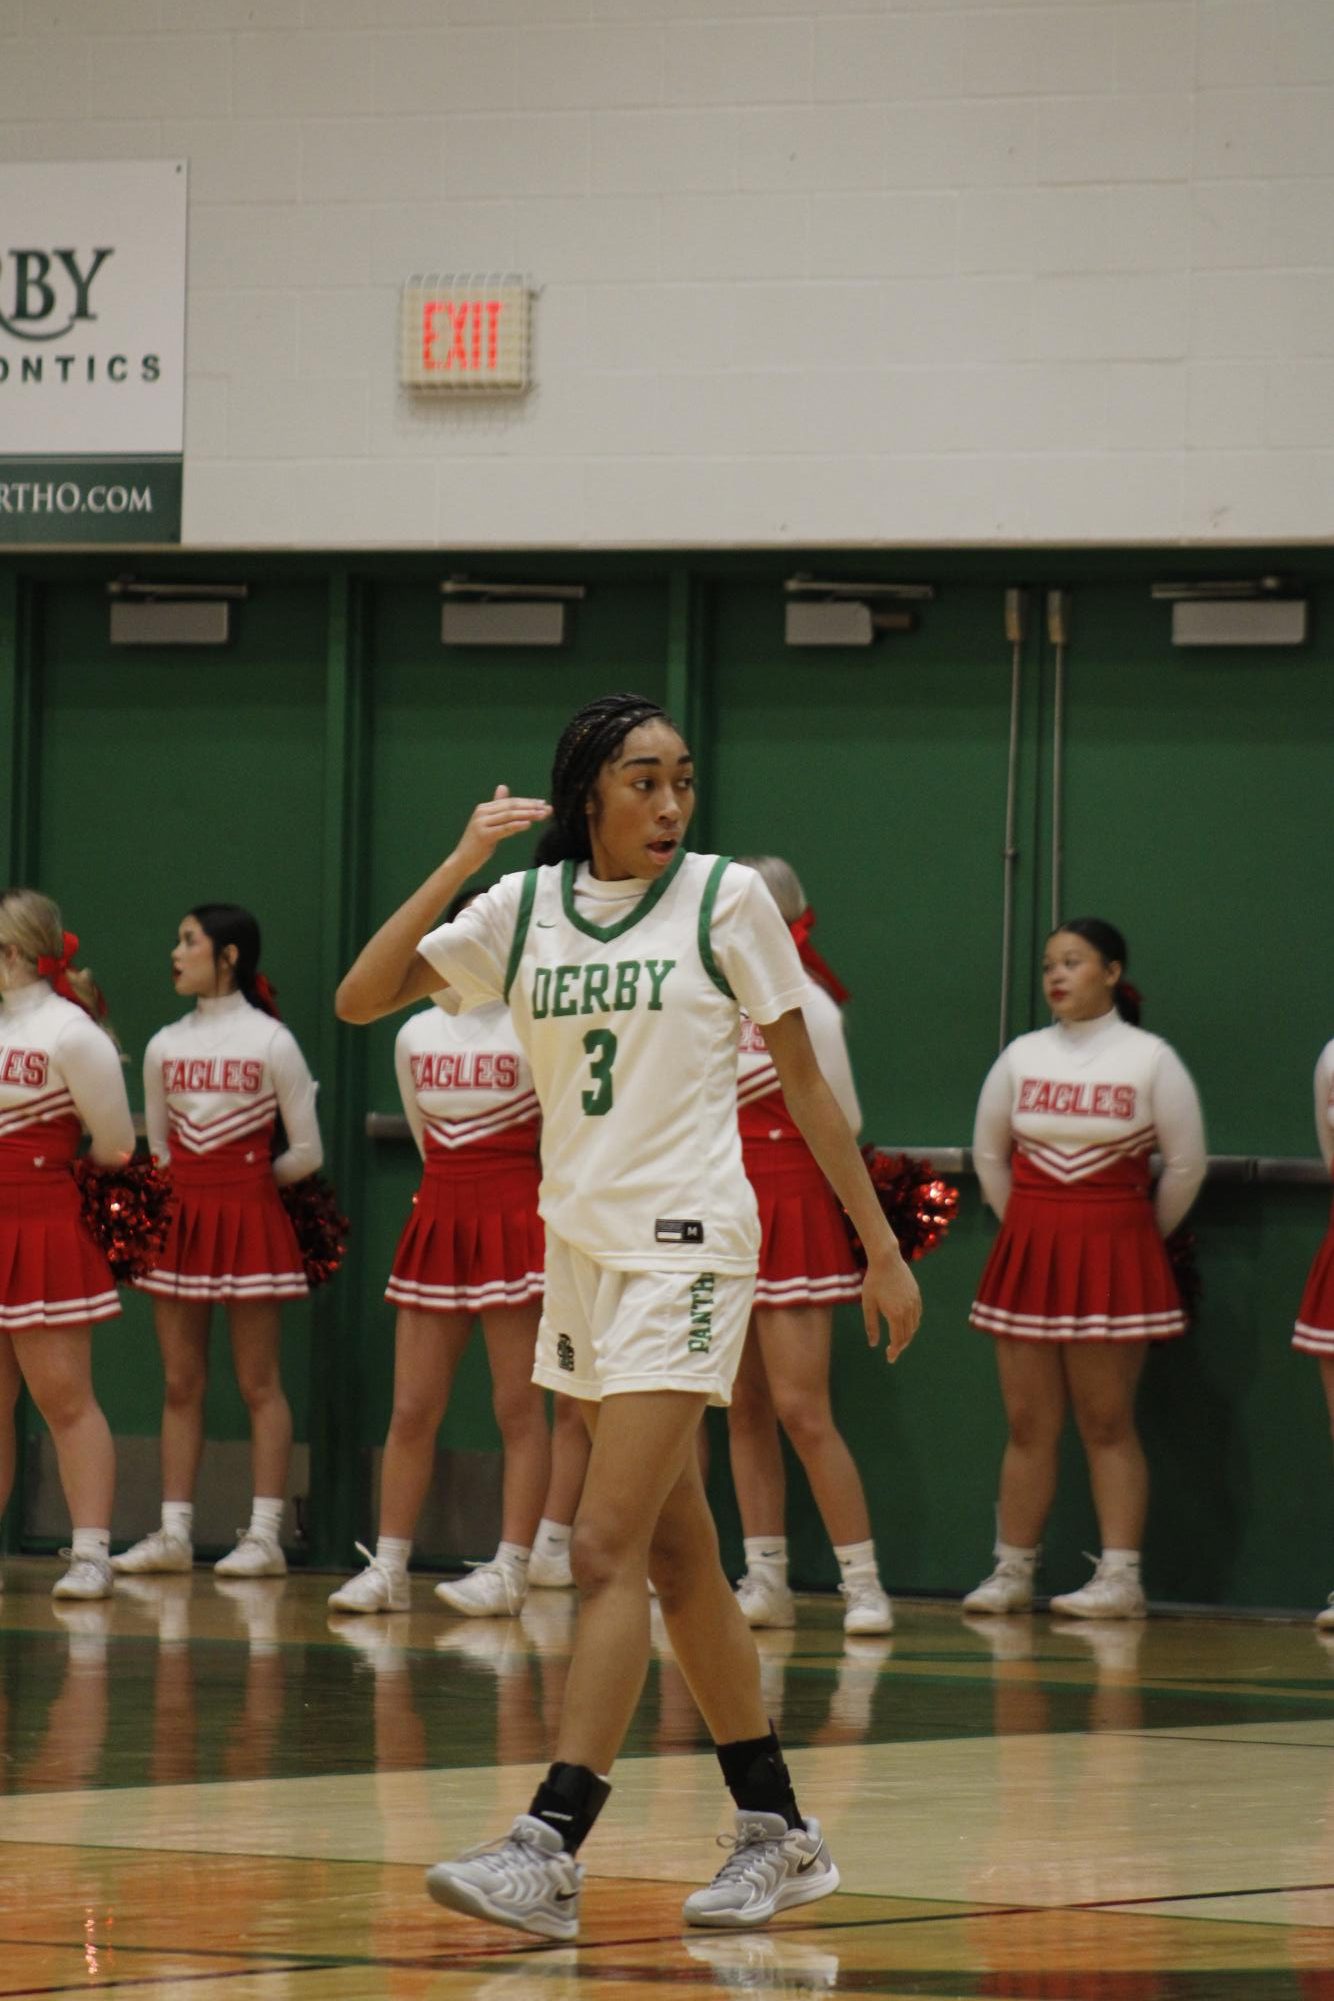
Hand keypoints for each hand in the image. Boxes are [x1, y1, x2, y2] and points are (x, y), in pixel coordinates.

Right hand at [454, 784, 551, 871]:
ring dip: (528, 814)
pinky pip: (504, 828)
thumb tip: (503, 787)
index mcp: (484, 808)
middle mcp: (482, 812)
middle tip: (547, 808)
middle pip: (511, 806)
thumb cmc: (477, 844)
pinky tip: (528, 824)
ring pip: (509, 816)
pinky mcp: (484, 835)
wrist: (462, 861)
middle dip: (531, 807)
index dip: (527, 802)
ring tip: (542, 815)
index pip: (510, 802)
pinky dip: (517, 825)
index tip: (543, 803)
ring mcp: (482, 823)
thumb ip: (497, 807)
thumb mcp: (489, 823)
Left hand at [862, 1246, 921, 1363]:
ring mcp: (914, 1302)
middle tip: (892, 1352)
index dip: (894, 1351)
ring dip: (907, 1336)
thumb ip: (871, 1326)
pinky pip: (917, 1315)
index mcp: (895, 1314)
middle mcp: (908, 1310)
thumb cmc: (873, 1282)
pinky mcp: (916, 1295)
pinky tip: (905, 1325)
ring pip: (914, 1326)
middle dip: (900, 1346)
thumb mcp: (868, 1305)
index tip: (890, 1359)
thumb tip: (874, 1344)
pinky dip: (912, 1324)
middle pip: (908, 1335)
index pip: (897, 1340)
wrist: (886, 1260)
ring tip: (898, 1340)